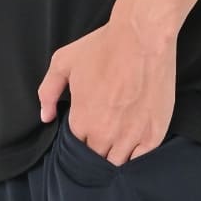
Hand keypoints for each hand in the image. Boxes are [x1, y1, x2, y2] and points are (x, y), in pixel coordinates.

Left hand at [36, 19, 175, 164]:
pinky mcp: (154, 134)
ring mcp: (131, 137)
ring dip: (114, 155)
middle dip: (96, 148)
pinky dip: (135, 155)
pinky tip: (133, 143)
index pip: (76, 147)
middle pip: (96, 158)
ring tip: (117, 139)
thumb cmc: (102, 47)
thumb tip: (46, 117)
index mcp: (82, 120)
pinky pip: (141, 160)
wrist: (141, 37)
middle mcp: (105, 134)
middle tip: (101, 131)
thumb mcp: (64, 62)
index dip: (80, 138)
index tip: (85, 127)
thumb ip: (48, 92)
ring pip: (117, 163)